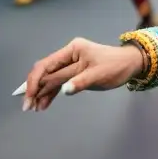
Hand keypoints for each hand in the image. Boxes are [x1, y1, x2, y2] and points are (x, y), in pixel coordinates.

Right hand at [15, 38, 143, 111]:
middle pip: (45, 72)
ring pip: (50, 79)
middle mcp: (69, 54)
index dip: (35, 82)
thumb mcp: (98, 74)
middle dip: (35, 89)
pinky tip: (43, 105)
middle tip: (27, 107)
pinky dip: (51, 93)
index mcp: (72, 49)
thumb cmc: (116, 66)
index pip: (46, 66)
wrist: (130, 65)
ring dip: (41, 93)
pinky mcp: (74, 72)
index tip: (28, 98)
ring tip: (34, 109)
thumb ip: (79, 82)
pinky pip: (58, 83)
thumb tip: (63, 90)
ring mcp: (71, 63)